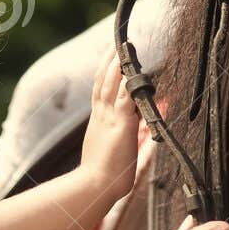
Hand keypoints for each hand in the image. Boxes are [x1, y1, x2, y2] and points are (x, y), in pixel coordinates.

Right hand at [79, 48, 140, 200]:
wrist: (94, 186)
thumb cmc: (104, 176)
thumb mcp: (112, 151)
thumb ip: (122, 139)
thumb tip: (134, 134)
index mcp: (98, 122)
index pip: (100, 91)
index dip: (104, 73)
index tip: (109, 58)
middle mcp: (101, 116)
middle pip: (102, 81)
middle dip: (108, 61)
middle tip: (115, 43)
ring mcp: (109, 119)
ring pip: (111, 85)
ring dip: (117, 65)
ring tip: (123, 47)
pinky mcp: (120, 125)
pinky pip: (124, 98)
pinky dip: (127, 83)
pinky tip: (131, 70)